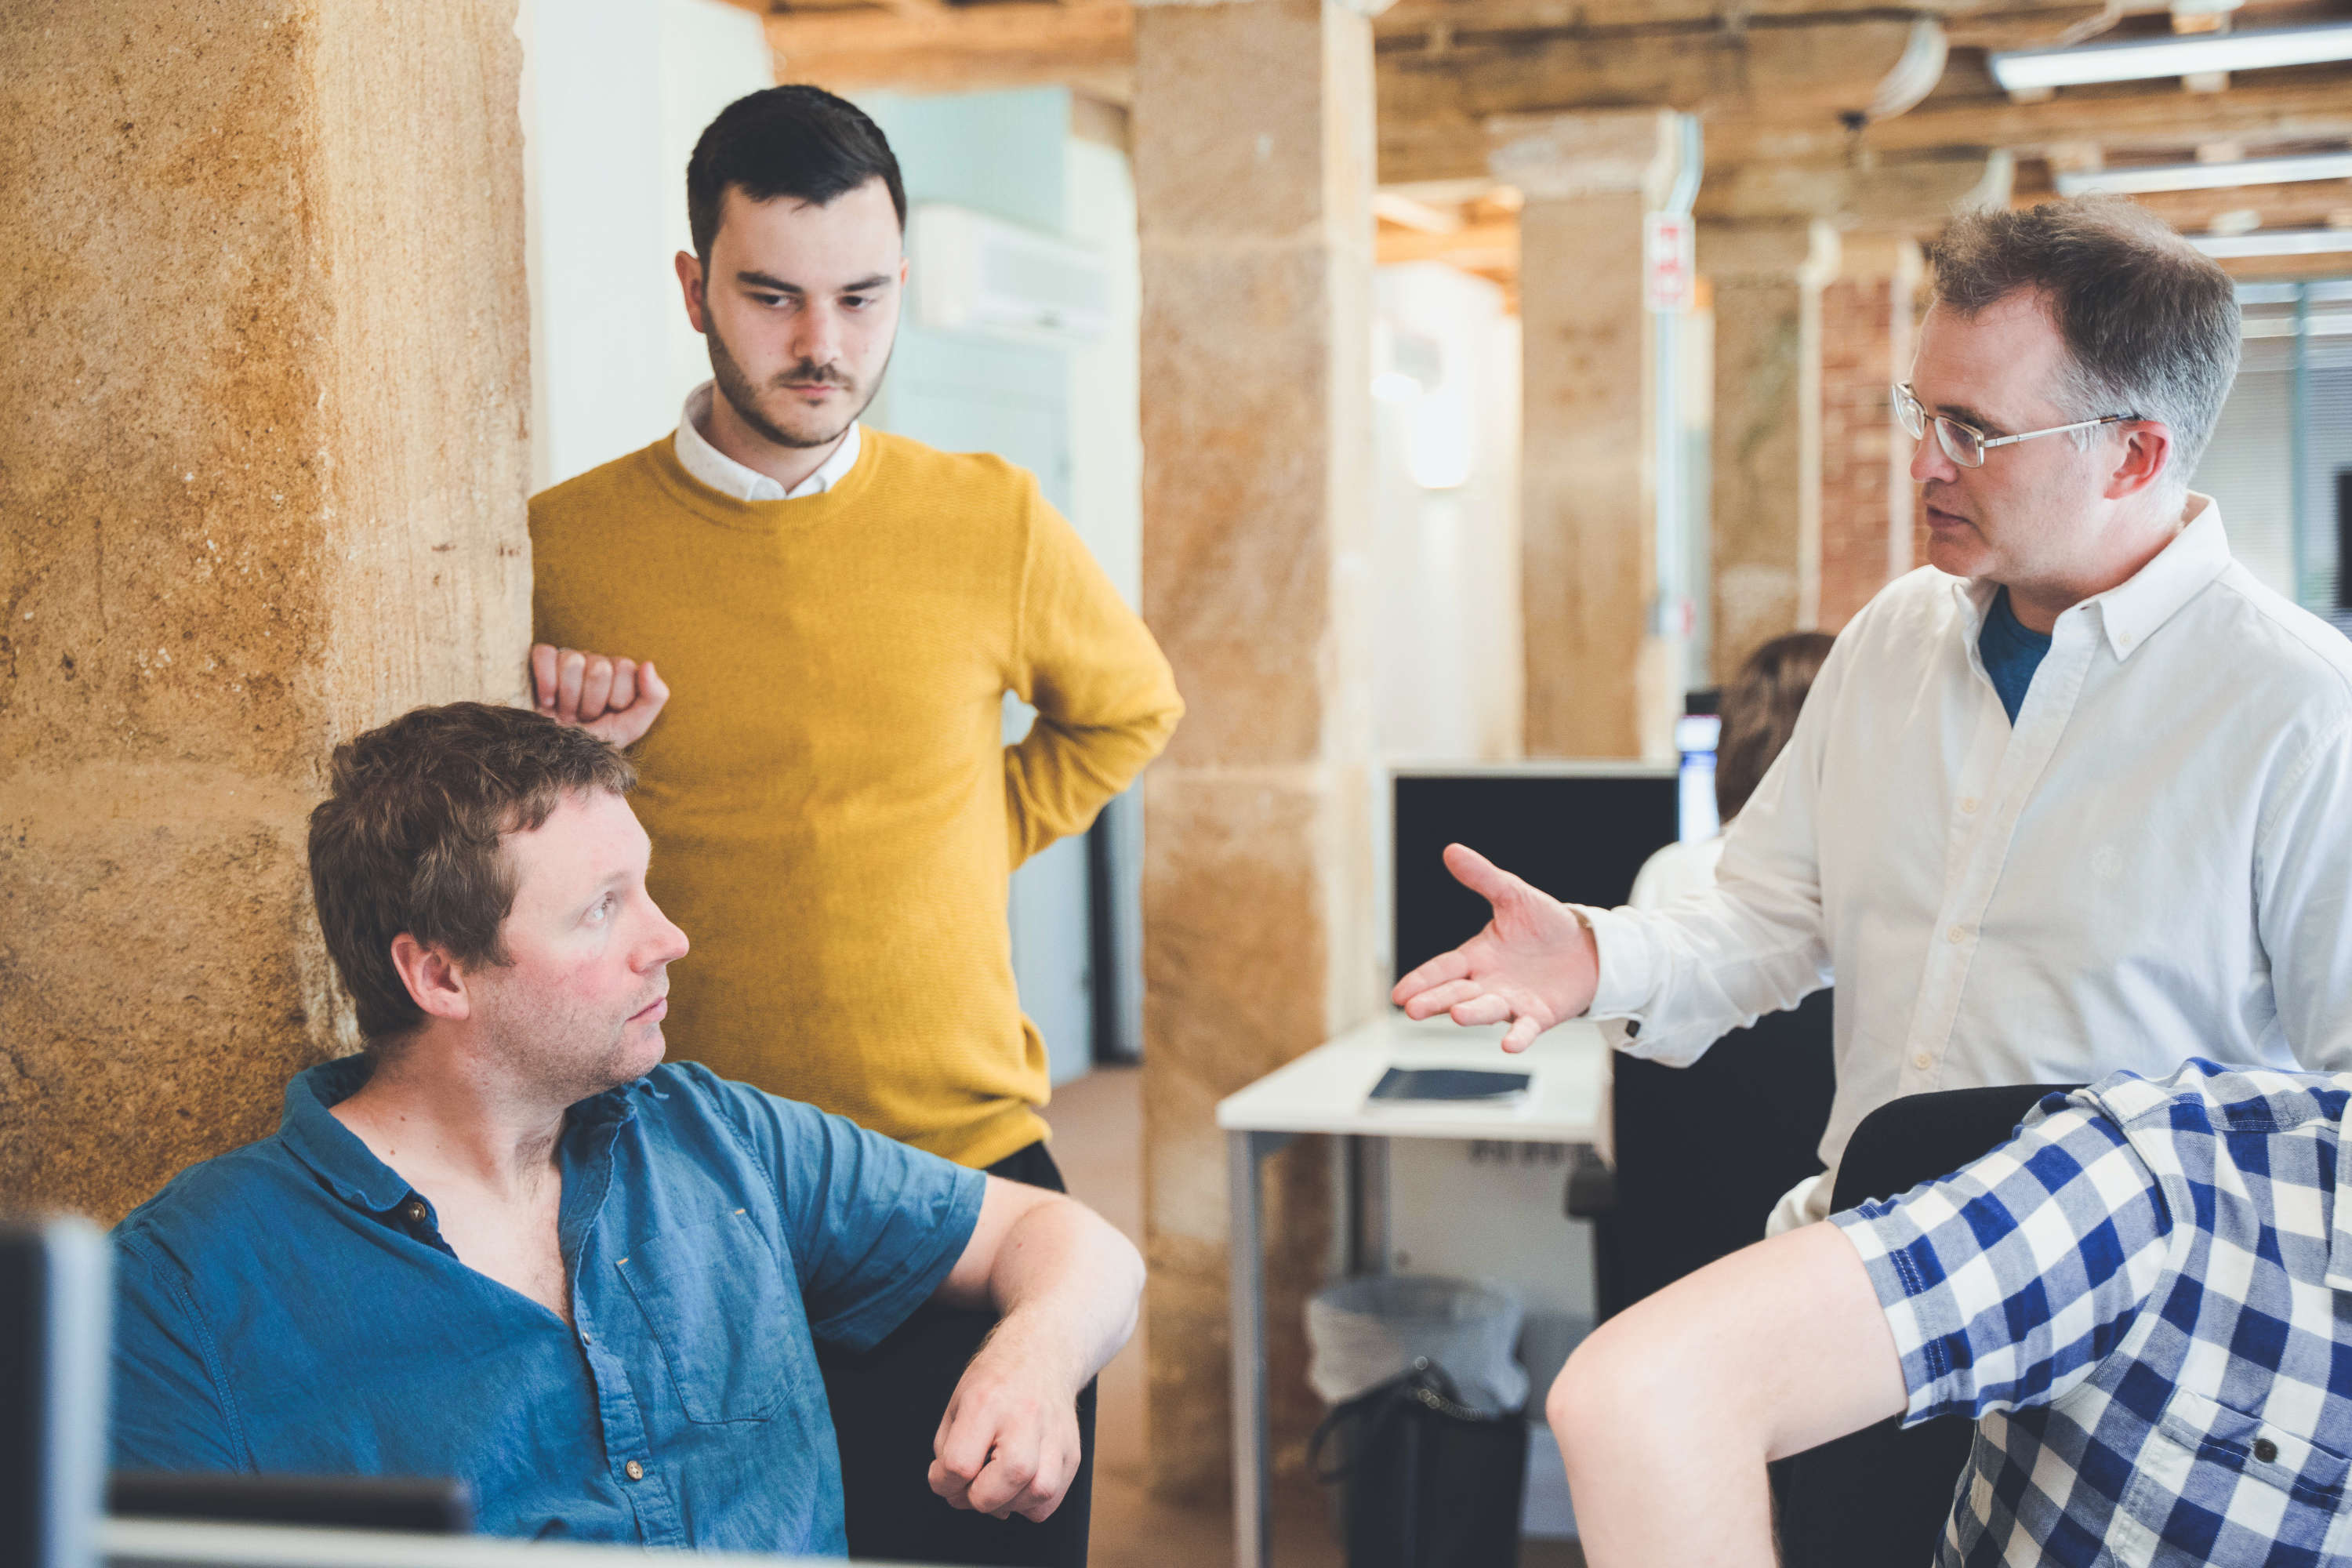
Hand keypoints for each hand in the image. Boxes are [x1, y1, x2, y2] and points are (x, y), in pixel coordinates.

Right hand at [527, 644, 669, 747]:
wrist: (559, 760)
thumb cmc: (596, 741)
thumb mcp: (632, 726)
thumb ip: (653, 697)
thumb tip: (648, 664)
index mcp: (618, 673)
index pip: (624, 667)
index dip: (615, 698)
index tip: (606, 715)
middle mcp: (593, 662)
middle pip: (599, 668)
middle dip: (591, 703)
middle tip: (584, 718)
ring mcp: (566, 659)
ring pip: (572, 662)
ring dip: (569, 698)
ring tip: (565, 714)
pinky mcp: (538, 660)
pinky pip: (544, 655)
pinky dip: (546, 681)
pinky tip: (547, 701)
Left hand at [928, 1329, 1083, 1522]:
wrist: (1042, 1354)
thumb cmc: (994, 1382)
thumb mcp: (957, 1404)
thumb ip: (947, 1452)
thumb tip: (957, 1494)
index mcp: (987, 1403)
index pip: (960, 1464)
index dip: (942, 1482)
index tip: (943, 1475)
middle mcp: (1025, 1419)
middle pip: (1006, 1482)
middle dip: (977, 1498)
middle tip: (969, 1485)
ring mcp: (1055, 1437)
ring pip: (1036, 1496)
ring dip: (1006, 1503)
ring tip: (995, 1484)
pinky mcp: (1072, 1453)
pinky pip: (1050, 1501)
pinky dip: (1029, 1505)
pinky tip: (1016, 1486)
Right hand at [1390, 842, 1600, 1052]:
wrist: (1587, 947)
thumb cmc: (1545, 923)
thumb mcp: (1513, 895)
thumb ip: (1484, 878)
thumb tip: (1452, 850)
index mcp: (1476, 956)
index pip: (1442, 968)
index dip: (1421, 980)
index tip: (1398, 995)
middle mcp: (1487, 983)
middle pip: (1455, 992)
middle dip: (1434, 1000)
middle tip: (1412, 1009)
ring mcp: (1511, 1002)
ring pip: (1486, 1009)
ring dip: (1472, 1013)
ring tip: (1456, 1014)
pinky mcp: (1538, 1015)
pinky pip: (1525, 1028)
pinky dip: (1518, 1037)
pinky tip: (1510, 1044)